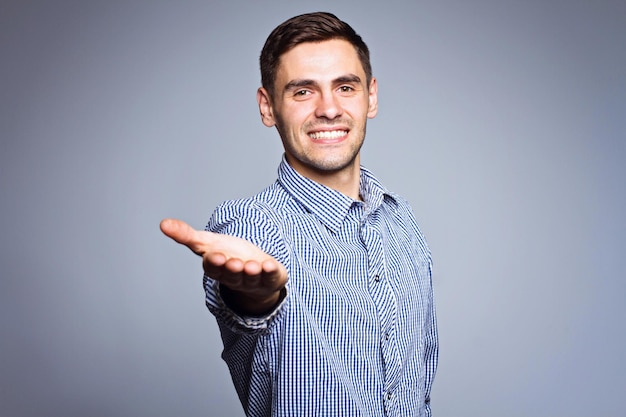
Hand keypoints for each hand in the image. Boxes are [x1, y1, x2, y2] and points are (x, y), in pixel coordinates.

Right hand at [160, 218, 286, 314]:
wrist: (254, 268)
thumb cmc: (228, 254)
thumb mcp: (207, 243)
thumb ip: (186, 235)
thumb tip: (162, 223)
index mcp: (217, 269)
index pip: (213, 268)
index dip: (214, 263)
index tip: (215, 256)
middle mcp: (234, 277)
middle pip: (232, 275)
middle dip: (232, 269)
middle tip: (233, 263)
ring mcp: (253, 280)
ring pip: (251, 278)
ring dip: (251, 272)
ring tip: (252, 266)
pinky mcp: (271, 277)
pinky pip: (271, 276)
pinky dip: (271, 272)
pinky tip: (270, 264)